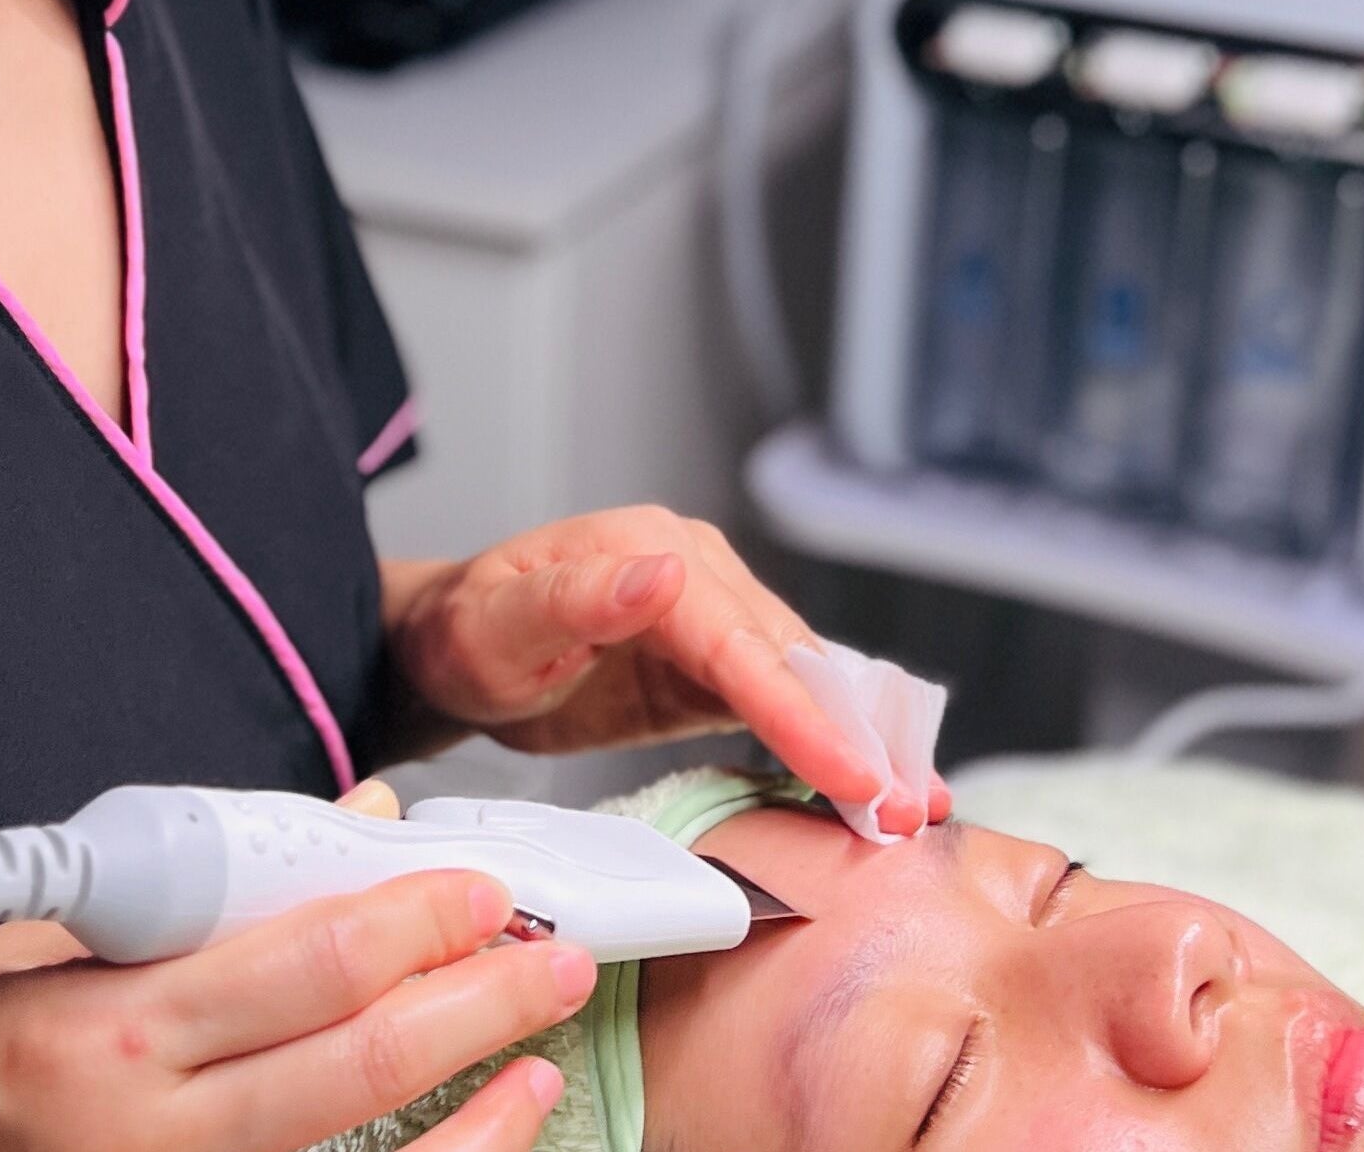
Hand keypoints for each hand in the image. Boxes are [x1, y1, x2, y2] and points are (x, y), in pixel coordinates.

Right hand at [0, 781, 585, 1151]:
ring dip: (474, 1112)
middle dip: (476, 1000)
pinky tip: (476, 1142)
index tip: (482, 886)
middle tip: (553, 951)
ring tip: (538, 1052)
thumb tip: (342, 832)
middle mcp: (133, 1137)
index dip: (414, 922)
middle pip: (353, 1061)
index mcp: (94, 1031)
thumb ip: (194, 897)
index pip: (299, 965)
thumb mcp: (32, 943)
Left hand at [381, 508, 953, 836]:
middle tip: (911, 809)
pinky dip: (830, 744)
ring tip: (914, 806)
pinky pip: (784, 703)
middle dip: (858, 737)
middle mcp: (700, 574)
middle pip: (796, 661)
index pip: (744, 643)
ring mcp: (715, 617)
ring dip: (862, 743)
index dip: (804, 712)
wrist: (449, 649)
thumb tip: (663, 571)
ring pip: (806, 681)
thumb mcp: (499, 623)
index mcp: (656, 554)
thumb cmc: (465, 634)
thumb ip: (576, 600)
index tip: (854, 772)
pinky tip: (868, 787)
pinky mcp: (716, 663)